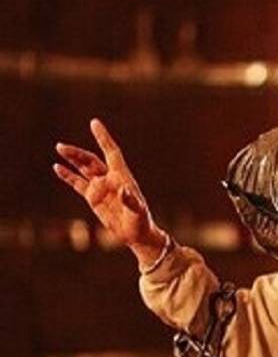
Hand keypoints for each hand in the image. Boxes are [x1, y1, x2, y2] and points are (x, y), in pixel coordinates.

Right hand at [52, 118, 165, 265]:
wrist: (136, 234)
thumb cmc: (141, 221)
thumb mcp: (138, 212)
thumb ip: (131, 201)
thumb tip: (124, 190)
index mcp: (122, 176)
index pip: (111, 152)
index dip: (103, 138)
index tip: (94, 123)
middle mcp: (110, 178)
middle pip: (91, 160)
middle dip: (77, 153)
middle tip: (61, 146)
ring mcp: (101, 187)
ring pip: (84, 168)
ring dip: (72, 159)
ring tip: (59, 149)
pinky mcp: (93, 198)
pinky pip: (78, 184)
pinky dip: (68, 176)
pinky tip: (58, 167)